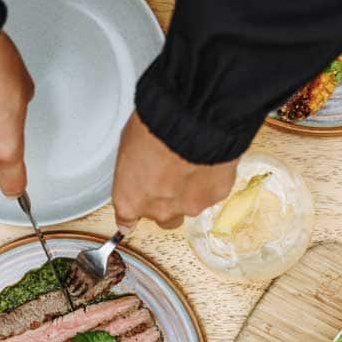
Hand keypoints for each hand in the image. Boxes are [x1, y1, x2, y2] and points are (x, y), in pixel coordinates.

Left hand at [111, 112, 236, 230]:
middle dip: (166, 201)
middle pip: (162, 217)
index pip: (126, 221)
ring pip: (189, 206)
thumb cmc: (155, 128)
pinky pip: (211, 191)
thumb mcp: (129, 146)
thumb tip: (139, 165)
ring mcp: (188, 206)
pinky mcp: (215, 196)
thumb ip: (134, 170)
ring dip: (189, 190)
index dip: (132, 216)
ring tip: (190, 162)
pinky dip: (209, 179)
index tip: (133, 220)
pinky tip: (207, 159)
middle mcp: (158, 210)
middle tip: (169, 177)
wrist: (191, 120)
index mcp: (130, 200)